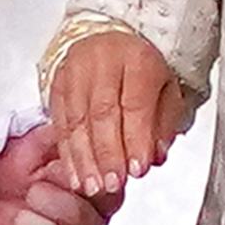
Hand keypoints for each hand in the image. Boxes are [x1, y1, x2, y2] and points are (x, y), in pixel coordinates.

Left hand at [0, 121, 109, 224]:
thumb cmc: (10, 171)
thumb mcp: (38, 144)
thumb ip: (64, 138)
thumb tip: (82, 132)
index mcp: (92, 195)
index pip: (110, 195)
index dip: (88, 184)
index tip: (61, 172)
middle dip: (60, 205)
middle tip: (34, 190)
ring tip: (19, 214)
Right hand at [42, 24, 196, 200]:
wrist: (113, 39)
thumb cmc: (142, 69)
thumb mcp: (167, 90)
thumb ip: (164, 124)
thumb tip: (156, 156)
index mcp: (137, 59)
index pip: (135, 103)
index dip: (136, 139)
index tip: (139, 169)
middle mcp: (102, 60)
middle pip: (102, 112)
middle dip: (108, 153)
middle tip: (114, 183)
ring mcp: (75, 71)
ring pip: (76, 119)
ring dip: (84, 158)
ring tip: (94, 186)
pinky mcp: (57, 84)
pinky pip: (59, 122)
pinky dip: (67, 153)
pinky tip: (75, 174)